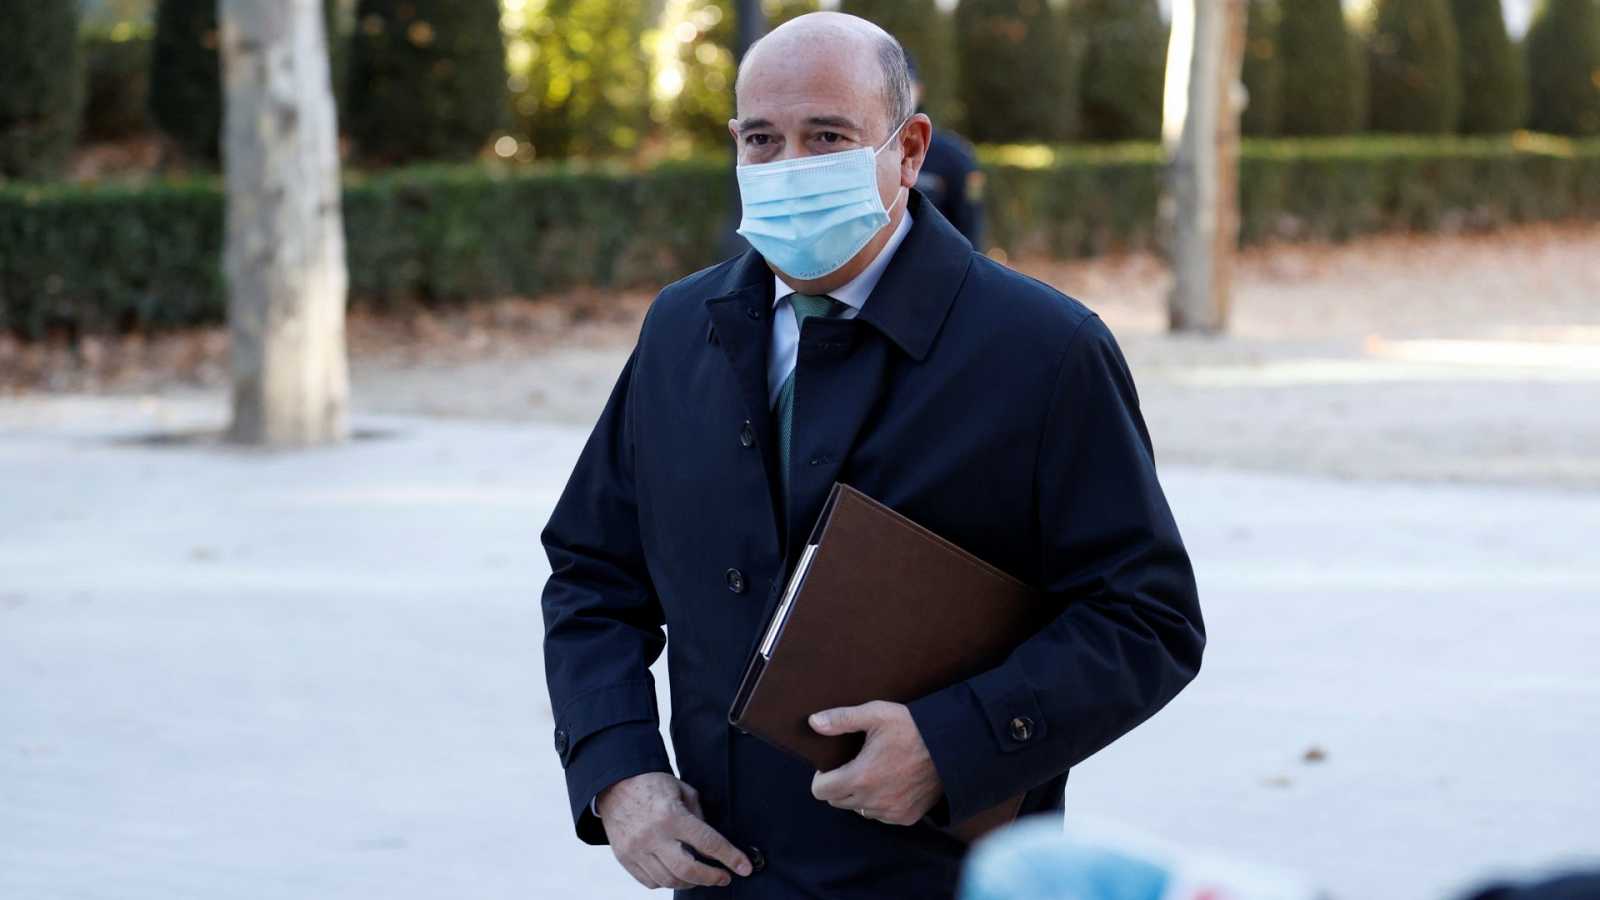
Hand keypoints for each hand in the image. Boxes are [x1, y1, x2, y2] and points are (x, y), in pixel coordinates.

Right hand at [596, 772, 752, 889]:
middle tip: (723, 877)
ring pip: (670, 881)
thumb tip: (711, 842)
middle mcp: (653, 836)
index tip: (744, 867)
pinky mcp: (625, 858)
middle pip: (688, 871)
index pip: (708, 843)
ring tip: (699, 875)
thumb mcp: (682, 790)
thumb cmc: (650, 784)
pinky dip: (667, 881)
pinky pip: (651, 882)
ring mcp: (637, 850)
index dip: (730, 857)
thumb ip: (699, 815)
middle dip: (711, 878)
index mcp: (671, 815)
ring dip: (690, 882)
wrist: (614, 785)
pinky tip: (675, 873)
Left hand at [808, 700, 943, 825]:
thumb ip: (842, 719)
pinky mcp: (906, 817)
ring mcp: (890, 812)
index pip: (821, 791)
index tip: (832, 764)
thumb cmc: (912, 726)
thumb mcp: (876, 714)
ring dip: (860, 795)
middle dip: (839, 785)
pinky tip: (891, 783)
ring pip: (859, 809)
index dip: (821, 776)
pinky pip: (881, 815)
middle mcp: (873, 800)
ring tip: (874, 772)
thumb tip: (813, 723)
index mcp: (861, 777)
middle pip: (838, 801)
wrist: (951, 746)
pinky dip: (880, 802)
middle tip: (854, 764)